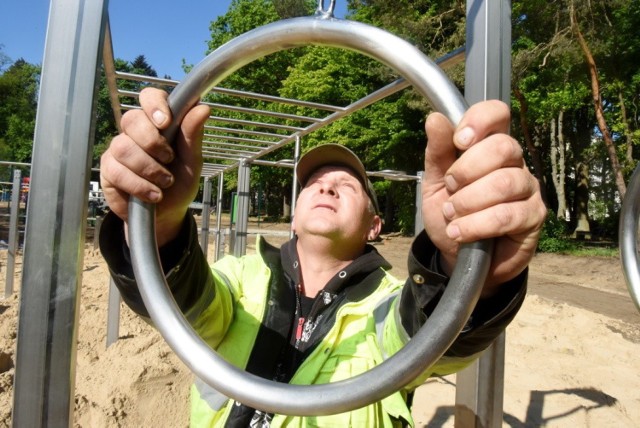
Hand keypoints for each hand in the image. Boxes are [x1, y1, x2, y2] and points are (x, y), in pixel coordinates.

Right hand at [100, 87, 210, 245]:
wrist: (167, 214)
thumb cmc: (180, 183)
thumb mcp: (192, 161)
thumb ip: (193, 135)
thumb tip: (203, 108)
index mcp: (159, 123)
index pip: (149, 97)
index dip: (154, 105)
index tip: (166, 122)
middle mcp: (136, 132)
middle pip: (131, 119)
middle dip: (152, 142)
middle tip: (169, 159)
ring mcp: (119, 149)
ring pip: (123, 147)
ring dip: (148, 168)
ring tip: (165, 182)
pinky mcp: (109, 170)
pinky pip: (116, 170)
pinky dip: (139, 185)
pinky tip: (153, 195)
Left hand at [421, 100, 545, 295]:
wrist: (458, 256)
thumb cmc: (451, 213)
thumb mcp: (435, 183)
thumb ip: (437, 153)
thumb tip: (435, 118)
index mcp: (489, 146)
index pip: (497, 114)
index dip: (480, 121)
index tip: (458, 141)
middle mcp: (514, 162)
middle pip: (504, 146)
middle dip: (467, 169)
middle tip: (450, 187)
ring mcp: (528, 188)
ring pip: (505, 182)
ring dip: (469, 201)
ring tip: (451, 215)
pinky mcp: (533, 217)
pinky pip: (508, 215)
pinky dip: (477, 224)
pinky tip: (459, 232)